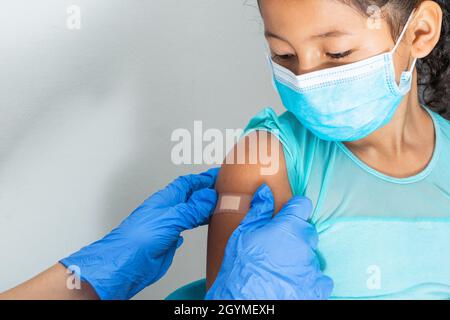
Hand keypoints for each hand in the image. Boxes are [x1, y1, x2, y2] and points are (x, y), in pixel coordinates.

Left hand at [60, 168, 218, 299]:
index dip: (203, 178)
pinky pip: (186, 226)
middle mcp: (167, 209)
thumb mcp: (171, 218)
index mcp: (166, 198)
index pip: (188, 183)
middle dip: (205, 191)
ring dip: (203, 207)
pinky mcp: (169, 240)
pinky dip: (196, 223)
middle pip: (190, 195)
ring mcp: (168, 224)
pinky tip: (200, 224)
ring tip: (217, 205)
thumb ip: (192, 208)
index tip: (217, 175)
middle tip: (222, 190)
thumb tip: (209, 197)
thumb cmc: (137, 238)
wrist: (126, 263)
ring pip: (190, 211)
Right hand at [205, 184, 332, 299]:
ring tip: (280, 267)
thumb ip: (259, 210)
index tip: (287, 213)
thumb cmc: (242, 267)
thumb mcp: (244, 233)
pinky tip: (295, 281)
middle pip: (307, 229)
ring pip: (311, 254)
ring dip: (300, 257)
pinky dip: (311, 279)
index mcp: (288, 226)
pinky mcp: (316, 287)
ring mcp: (312, 266)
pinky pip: (322, 278)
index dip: (294, 207)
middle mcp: (304, 243)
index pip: (302, 205)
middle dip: (295, 234)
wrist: (245, 301)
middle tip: (276, 245)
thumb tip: (265, 191)